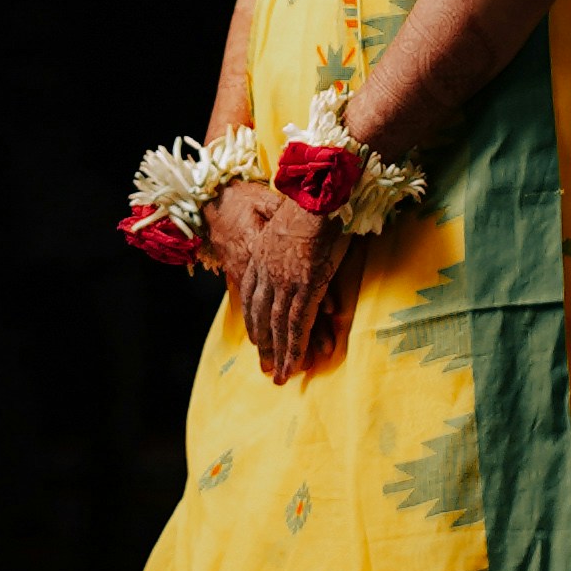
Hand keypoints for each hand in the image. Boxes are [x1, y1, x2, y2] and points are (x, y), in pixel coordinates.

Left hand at [212, 176, 366, 379]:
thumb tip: (302, 234)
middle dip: (264, 343)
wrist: (317, 193)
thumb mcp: (292, 214)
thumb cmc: (311, 198)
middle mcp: (268, 271)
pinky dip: (295, 348)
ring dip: (279, 354)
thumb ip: (292, 229)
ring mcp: (285, 280)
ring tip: (279, 377)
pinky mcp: (305, 287)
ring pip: (278, 325)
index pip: (253, 292)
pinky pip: (298, 324)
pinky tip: (296, 365)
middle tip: (265, 367)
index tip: (256, 336)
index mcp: (262, 253)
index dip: (254, 317)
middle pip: (262, 313)